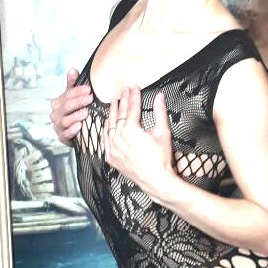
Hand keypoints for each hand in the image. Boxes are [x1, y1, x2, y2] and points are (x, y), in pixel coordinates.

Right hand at [50, 69, 92, 145]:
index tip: (89, 89)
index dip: (77, 92)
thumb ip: (72, 84)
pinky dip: (71, 131)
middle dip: (78, 102)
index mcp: (57, 103)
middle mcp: (55, 114)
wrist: (77, 132)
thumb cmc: (75, 111)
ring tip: (86, 113)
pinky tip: (79, 126)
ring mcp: (58, 126)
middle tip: (91, 98)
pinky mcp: (62, 137)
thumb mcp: (74, 97)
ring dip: (75, 116)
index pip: (67, 95)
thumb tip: (72, 70)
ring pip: (64, 120)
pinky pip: (65, 134)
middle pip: (66, 107)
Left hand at [104, 85, 177, 201]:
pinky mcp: (110, 157)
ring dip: (112, 112)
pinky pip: (104, 139)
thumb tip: (160, 97)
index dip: (133, 96)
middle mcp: (118, 138)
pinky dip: (106, 129)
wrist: (155, 180)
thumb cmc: (160, 158)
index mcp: (131, 130)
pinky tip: (107, 122)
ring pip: (109, 125)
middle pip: (119, 114)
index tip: (134, 87)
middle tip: (123, 90)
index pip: (132, 108)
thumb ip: (160, 112)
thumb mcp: (162, 132)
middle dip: (122, 100)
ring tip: (114, 102)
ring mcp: (112, 148)